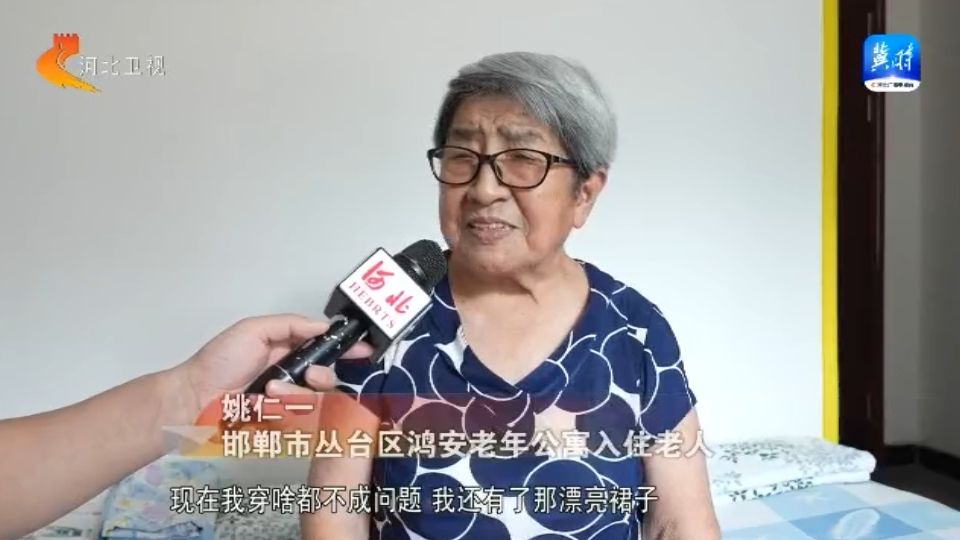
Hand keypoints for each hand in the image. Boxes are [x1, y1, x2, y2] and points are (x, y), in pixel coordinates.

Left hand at [167, 314, 372, 424]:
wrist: (195, 400)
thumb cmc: (219, 361)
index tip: (364, 351)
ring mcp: (285, 404)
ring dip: (293, 398)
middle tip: (308, 379)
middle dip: (321, 379)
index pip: (324, 350)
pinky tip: (262, 412)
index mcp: (287, 352)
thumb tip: (323, 326)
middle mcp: (291, 378)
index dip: (346, 350)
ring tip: (266, 396)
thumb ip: (290, 325)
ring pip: (315, 403)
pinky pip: (298, 424)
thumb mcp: (253, 330)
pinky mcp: (278, 427)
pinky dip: (283, 417)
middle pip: (327, 381)